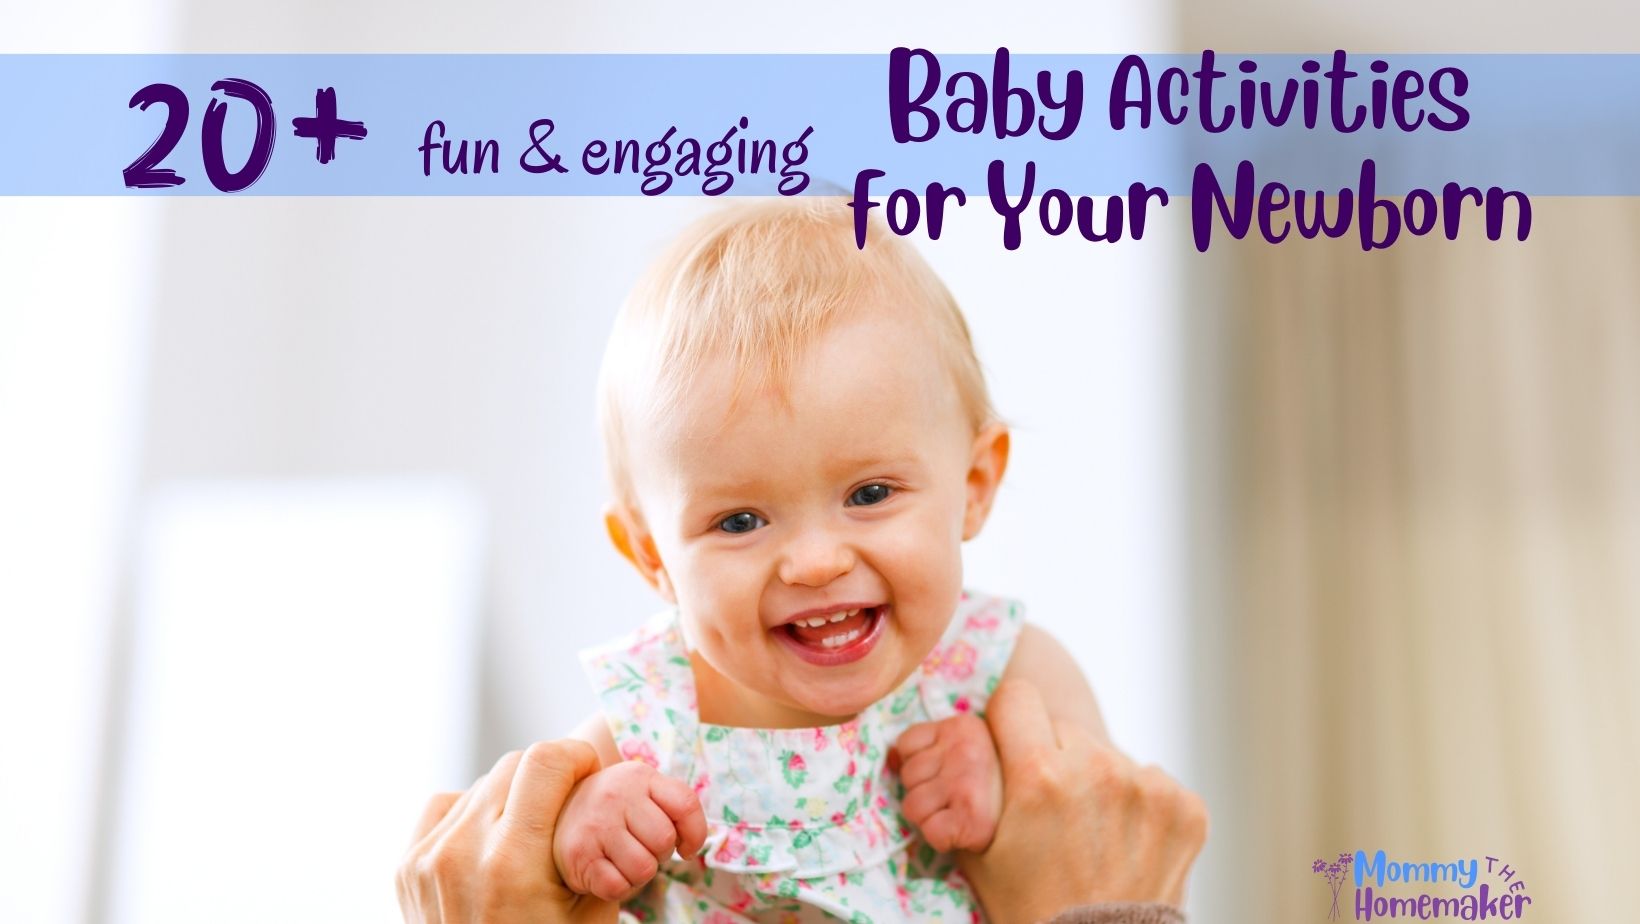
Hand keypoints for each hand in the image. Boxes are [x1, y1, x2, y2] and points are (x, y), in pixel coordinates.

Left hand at [397, 740, 616, 923]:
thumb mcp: (589, 916)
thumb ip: (593, 848)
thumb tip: (605, 793)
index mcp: (514, 863)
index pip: (544, 762)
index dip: (577, 756)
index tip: (591, 772)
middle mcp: (463, 852)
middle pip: (514, 765)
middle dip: (550, 775)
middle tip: (569, 802)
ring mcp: (427, 859)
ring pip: (481, 784)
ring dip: (513, 793)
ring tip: (532, 829)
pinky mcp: (407, 867)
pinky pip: (446, 807)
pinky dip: (473, 811)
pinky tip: (492, 838)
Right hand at [553, 759, 708, 902]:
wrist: (557, 815)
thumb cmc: (614, 810)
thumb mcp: (642, 792)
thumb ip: (671, 806)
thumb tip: (691, 844)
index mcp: (639, 776)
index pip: (686, 804)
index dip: (695, 833)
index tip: (685, 847)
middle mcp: (615, 795)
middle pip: (665, 840)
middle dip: (660, 853)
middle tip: (639, 846)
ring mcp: (595, 824)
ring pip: (644, 868)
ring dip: (639, 873)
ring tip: (622, 858)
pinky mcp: (578, 854)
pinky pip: (619, 887)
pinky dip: (618, 886)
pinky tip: (605, 869)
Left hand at [889, 713, 1003, 851]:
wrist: (1038, 817)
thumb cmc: (997, 784)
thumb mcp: (965, 748)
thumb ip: (931, 746)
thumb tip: (890, 756)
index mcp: (962, 727)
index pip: (906, 744)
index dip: (921, 765)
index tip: (946, 774)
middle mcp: (964, 750)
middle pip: (907, 776)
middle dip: (923, 791)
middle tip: (955, 798)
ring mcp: (966, 782)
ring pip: (911, 806)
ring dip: (930, 816)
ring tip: (958, 813)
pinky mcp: (970, 818)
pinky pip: (930, 832)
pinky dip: (942, 838)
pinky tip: (963, 830)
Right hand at [956, 681, 1207, 923]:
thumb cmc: (1028, 906)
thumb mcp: (977, 845)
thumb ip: (973, 781)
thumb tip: (971, 735)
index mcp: (1038, 774)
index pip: (1017, 697)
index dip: (1007, 723)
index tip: (1009, 748)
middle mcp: (1098, 769)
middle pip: (1064, 727)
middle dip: (1051, 755)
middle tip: (1050, 806)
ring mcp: (1148, 787)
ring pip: (1108, 754)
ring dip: (1096, 779)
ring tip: (1091, 832)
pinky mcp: (1186, 807)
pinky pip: (1151, 780)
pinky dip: (1138, 805)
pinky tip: (1125, 842)